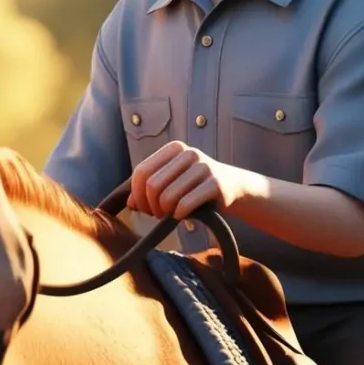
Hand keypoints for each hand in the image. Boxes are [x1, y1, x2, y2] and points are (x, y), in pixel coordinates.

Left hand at [126, 140, 244, 219]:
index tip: (144, 208)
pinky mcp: (215, 183)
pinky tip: (183, 215)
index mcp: (174, 148)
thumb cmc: (195, 186)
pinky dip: (179, 215)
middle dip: (151, 206)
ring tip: (171, 214)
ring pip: (167, 197)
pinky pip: (185, 204)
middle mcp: (188, 153)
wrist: (233, 187)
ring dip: (165, 213)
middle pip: (152, 186)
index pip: (141, 172)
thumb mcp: (172, 181)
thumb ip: (148, 188)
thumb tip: (129, 203)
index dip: (137, 194)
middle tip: (158, 214)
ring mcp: (203, 167)